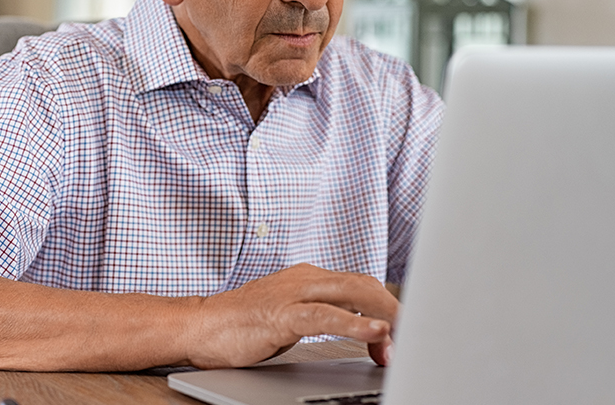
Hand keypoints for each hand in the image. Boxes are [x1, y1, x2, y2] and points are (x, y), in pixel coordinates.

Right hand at [183, 264, 398, 368]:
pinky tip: (376, 333)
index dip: (388, 306)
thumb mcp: (292, 317)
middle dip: (395, 309)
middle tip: (415, 336)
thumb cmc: (242, 325)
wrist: (198, 326)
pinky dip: (355, 324)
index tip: (404, 333)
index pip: (362, 285)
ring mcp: (292, 294)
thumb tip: (365, 334)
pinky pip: (325, 316)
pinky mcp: (281, 315)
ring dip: (385, 315)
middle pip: (365, 285)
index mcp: (309, 278)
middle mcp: (305, 279)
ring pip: (352, 294)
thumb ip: (325, 318)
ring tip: (406, 335)